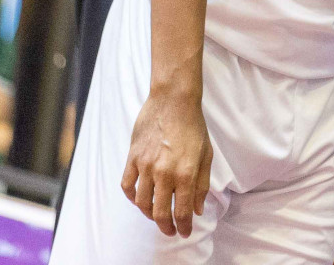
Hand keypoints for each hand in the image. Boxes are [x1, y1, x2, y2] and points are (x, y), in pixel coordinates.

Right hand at [120, 87, 212, 237]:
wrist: (173, 100)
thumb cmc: (193, 126)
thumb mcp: (206, 155)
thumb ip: (202, 184)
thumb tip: (198, 209)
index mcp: (185, 172)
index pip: (183, 210)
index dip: (184, 226)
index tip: (184, 232)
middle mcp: (164, 172)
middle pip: (159, 212)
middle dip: (166, 226)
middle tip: (170, 230)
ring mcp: (145, 166)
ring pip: (142, 202)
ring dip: (149, 214)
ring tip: (156, 215)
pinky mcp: (132, 158)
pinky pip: (127, 186)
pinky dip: (132, 197)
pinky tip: (140, 199)